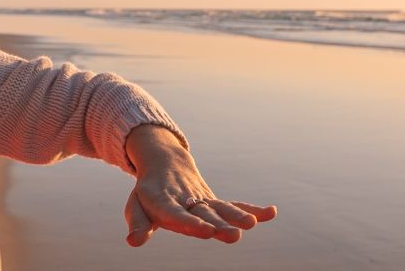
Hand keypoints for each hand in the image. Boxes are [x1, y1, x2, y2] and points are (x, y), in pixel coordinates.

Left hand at [123, 124, 276, 246]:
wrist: (165, 163)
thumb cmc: (148, 193)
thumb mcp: (137, 207)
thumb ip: (139, 224)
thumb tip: (133, 242)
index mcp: (164, 202)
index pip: (178, 215)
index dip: (191, 224)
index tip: (207, 232)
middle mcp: (187, 200)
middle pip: (205, 214)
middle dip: (220, 225)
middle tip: (236, 235)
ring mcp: (203, 200)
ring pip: (222, 209)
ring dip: (237, 216)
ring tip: (252, 224)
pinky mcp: (214, 202)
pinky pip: (233, 205)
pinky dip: (252, 209)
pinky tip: (271, 212)